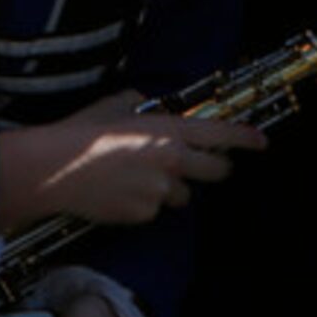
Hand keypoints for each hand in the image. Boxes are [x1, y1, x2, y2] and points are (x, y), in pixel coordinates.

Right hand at [0, 91, 264, 231]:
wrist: (55, 168)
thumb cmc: (81, 132)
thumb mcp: (113, 105)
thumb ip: (139, 103)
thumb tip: (146, 103)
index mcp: (166, 130)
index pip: (219, 133)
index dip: (245, 137)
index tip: (261, 141)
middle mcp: (171, 161)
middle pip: (216, 171)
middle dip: (215, 168)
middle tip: (202, 164)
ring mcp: (159, 191)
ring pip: (182, 194)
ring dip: (170, 187)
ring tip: (137, 176)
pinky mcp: (144, 213)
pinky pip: (154, 209)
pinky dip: (144, 203)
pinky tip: (119, 191)